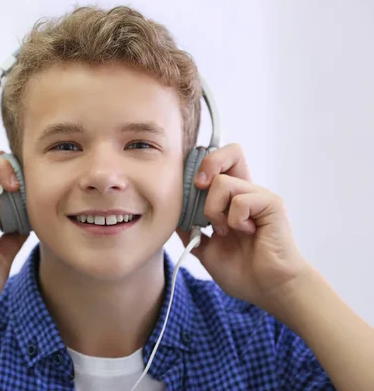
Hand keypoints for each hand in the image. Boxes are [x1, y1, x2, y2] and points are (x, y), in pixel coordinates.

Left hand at [177, 144, 311, 313]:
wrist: (268, 290)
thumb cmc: (243, 271)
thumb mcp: (205, 249)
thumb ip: (190, 230)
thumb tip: (171, 215)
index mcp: (231, 200)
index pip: (218, 165)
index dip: (199, 166)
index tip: (187, 186)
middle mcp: (246, 193)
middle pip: (231, 152)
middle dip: (208, 164)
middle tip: (199, 187)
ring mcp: (259, 197)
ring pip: (223, 182)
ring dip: (214, 209)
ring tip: (223, 230)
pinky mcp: (271, 205)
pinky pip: (242, 200)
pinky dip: (234, 219)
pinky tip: (244, 232)